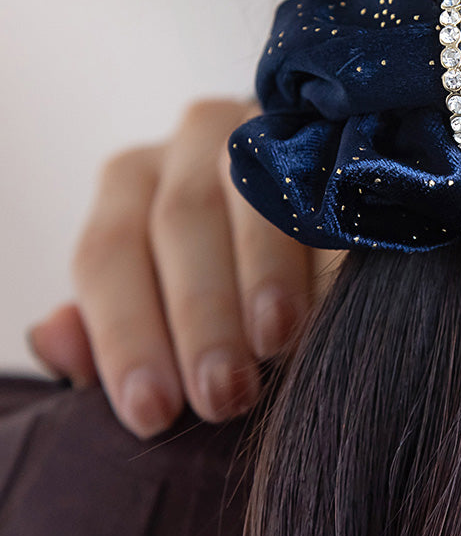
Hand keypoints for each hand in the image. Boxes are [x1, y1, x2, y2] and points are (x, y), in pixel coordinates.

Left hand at [27, 98, 343, 438]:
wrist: (325, 223)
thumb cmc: (233, 287)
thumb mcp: (165, 311)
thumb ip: (111, 333)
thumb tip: (53, 336)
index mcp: (134, 183)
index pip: (109, 253)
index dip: (126, 335)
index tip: (153, 411)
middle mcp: (193, 140)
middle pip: (182, 219)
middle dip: (200, 312)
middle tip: (223, 393)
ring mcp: (267, 124)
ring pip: (253, 190)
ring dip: (263, 271)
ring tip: (275, 342)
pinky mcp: (327, 132)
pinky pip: (322, 178)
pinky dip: (322, 234)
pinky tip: (332, 286)